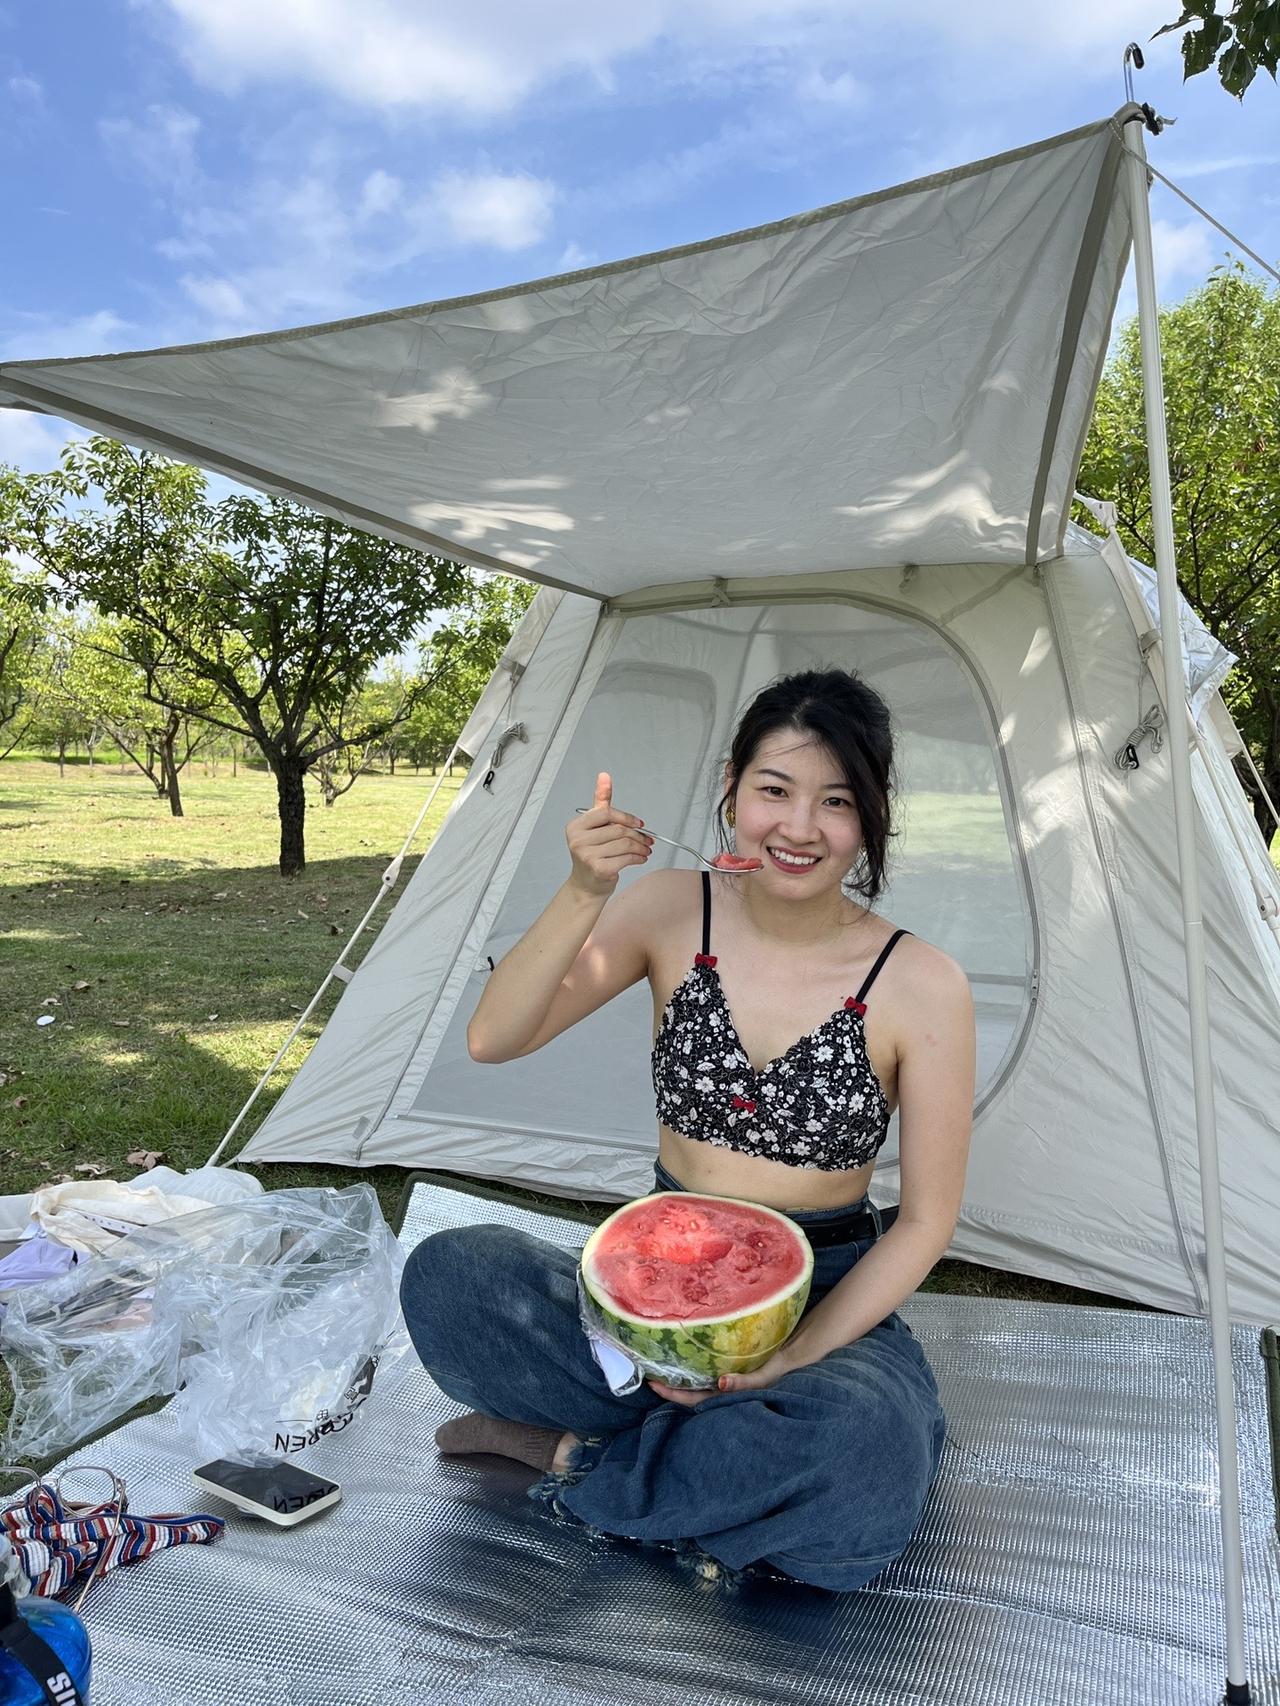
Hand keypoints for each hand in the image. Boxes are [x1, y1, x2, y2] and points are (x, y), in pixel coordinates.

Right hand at [566, 771, 653, 897]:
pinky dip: (638, 857)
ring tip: (646, 849)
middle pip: (618, 830)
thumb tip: (604, 776)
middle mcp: (578, 840)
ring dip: (641, 847)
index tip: (639, 824)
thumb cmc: (592, 854)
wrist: (586, 885)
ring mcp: (587, 855)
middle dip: (637, 835)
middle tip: (648, 839)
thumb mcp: (595, 826)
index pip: (606, 813)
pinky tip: (640, 858)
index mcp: (576, 826)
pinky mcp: (599, 869)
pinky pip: (626, 858)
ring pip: (624, 844)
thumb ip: (601, 802)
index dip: (626, 817)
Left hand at [646, 1350, 795, 1405]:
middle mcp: (721, 1390)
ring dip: (677, 1378)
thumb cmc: (778, 1367)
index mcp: (727, 1395)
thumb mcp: (764, 1376)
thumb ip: (745, 1382)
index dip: (673, 1395)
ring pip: (694, 1384)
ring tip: (658, 1366)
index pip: (694, 1399)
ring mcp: (723, 1380)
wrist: (792, 1356)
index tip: (653, 1385)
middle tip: (647, 1374)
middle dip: (669, 1387)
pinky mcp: (726, 1369)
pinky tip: (680, 1358)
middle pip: (689, 1393)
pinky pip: (703, 1372)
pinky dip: (690, 1368)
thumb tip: (721, 1383)